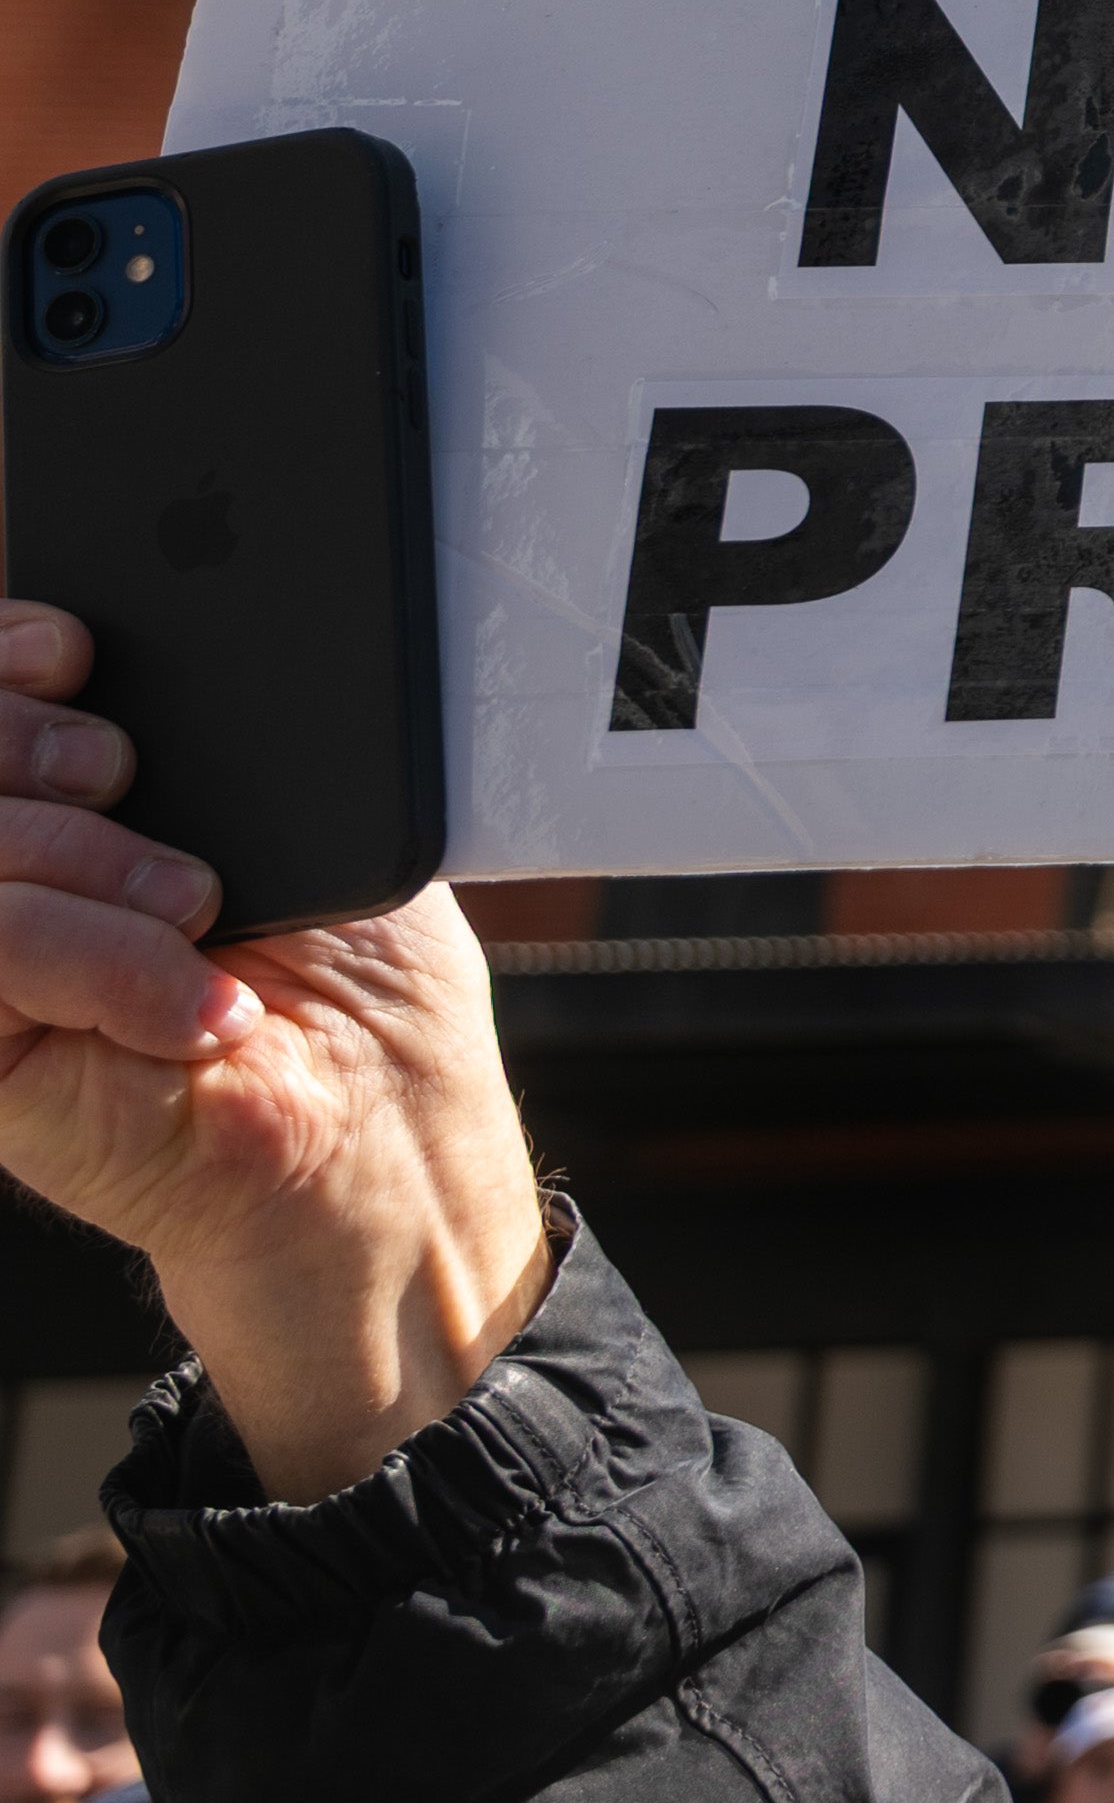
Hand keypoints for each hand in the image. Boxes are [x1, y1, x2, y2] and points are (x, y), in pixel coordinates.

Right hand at [0, 603, 547, 1500]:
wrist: (386, 1152)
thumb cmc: (363, 996)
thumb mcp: (324, 828)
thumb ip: (232, 746)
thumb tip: (135, 669)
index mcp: (65, 814)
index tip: (78, 649)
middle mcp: (8, 884)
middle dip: (25, 739)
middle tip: (129, 774)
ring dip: (79, 858)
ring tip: (195, 905)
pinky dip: (97, 957)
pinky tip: (195, 999)